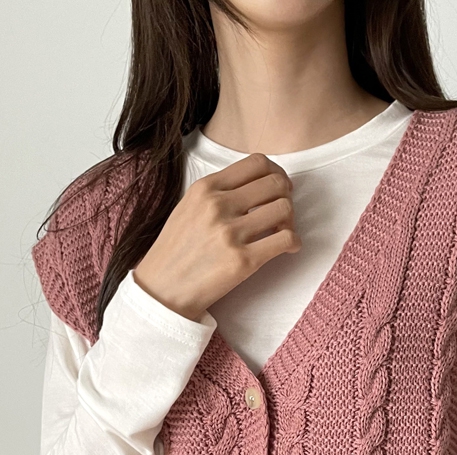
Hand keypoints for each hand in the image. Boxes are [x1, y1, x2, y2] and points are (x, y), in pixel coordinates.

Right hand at [133, 153, 301, 321]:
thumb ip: (220, 192)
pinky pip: (285, 239)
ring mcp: (230, 234)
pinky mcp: (243, 261)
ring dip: (290, 220)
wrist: (163, 290)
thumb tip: (258, 185)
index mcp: (205, 188)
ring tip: (282, 231)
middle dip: (286, 195)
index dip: (275, 173)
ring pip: (284, 208)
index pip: (257, 163)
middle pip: (275, 183)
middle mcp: (218, 206)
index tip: (276, 187)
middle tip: (282, 211)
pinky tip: (288, 247)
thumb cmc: (177, 251)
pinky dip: (294, 242)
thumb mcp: (189, 207)